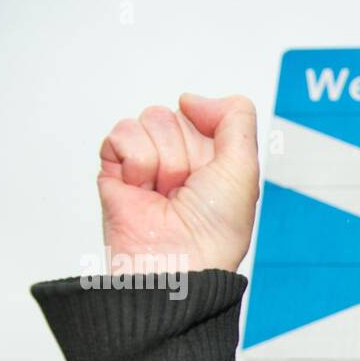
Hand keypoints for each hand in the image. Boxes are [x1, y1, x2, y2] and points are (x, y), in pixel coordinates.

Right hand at [97, 93, 258, 274]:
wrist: (177, 261)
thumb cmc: (215, 229)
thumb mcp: (245, 167)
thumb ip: (236, 117)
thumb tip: (192, 99)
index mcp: (212, 158)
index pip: (204, 112)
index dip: (209, 132)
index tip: (213, 166)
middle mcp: (180, 158)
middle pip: (175, 114)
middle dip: (185, 151)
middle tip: (186, 187)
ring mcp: (145, 162)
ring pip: (150, 120)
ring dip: (163, 160)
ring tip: (165, 193)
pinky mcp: (115, 168)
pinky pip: (121, 134)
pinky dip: (136, 162)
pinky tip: (142, 188)